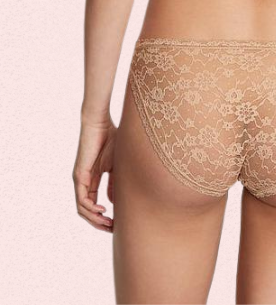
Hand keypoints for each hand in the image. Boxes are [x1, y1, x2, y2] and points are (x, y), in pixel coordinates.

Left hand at [72, 115, 116, 232]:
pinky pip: (82, 199)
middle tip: (113, 229)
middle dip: (99, 223)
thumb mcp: (116, 167)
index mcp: (92, 179)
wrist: (100, 124)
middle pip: (87, 210)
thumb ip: (114, 184)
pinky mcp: (79, 175)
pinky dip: (91, 208)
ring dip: (95, 220)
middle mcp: (83, 182)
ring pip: (82, 209)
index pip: (94, 204)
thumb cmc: (111, 140)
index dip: (104, 216)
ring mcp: (80, 179)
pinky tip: (103, 210)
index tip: (118, 223)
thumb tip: (115, 203)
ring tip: (109, 224)